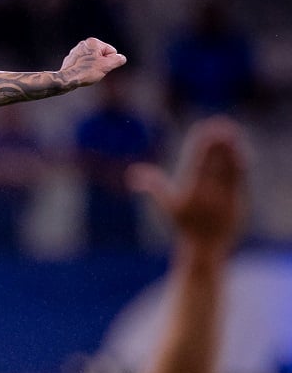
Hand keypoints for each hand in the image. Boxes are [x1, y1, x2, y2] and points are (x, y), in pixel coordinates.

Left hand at [58, 37, 126, 86]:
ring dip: (92, 67)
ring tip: (86, 72)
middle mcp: (83, 44)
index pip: (111, 51)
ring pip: (92, 60)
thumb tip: (121, 58)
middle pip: (102, 56)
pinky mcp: (70, 59)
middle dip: (100, 64)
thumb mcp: (107, 66)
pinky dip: (83, 69)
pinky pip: (83, 64)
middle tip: (93, 70)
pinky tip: (80, 73)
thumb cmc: (86, 72)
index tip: (100, 66)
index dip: (109, 62)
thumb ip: (117, 60)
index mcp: (93, 42)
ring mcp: (76, 51)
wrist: (67, 79)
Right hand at [128, 116, 245, 251]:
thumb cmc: (185, 225)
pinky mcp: (238, 201)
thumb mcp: (167, 206)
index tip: (204, 128)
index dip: (201, 145)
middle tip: (221, 124)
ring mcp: (224, 198)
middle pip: (213, 164)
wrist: (206, 248)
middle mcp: (206, 195)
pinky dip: (241, 163)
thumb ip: (154, 186)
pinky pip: (240, 178)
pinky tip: (241, 150)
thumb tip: (133, 174)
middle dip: (217, 144)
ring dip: (232, 149)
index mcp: (189, 193)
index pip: (196, 164)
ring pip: (229, 169)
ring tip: (232, 131)